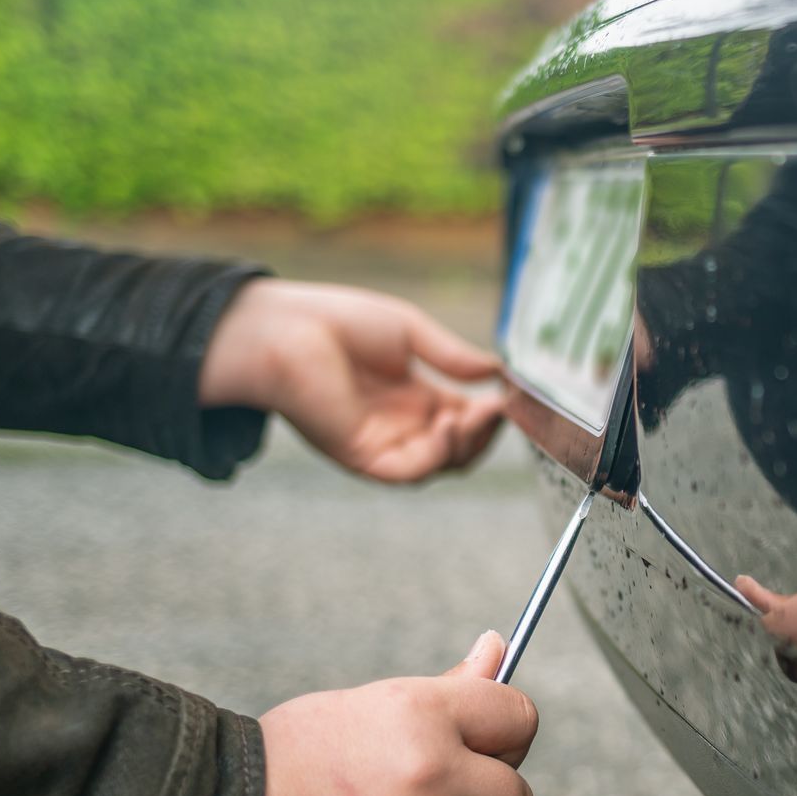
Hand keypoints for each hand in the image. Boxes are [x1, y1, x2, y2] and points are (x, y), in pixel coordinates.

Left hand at [199, 280, 505, 481]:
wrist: (286, 330)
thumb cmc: (338, 322)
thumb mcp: (410, 333)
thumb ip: (452, 358)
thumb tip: (497, 372)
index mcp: (413, 397)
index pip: (464, 419)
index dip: (490, 412)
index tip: (510, 394)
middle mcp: (400, 426)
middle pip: (459, 448)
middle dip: (486, 433)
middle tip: (500, 408)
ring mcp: (382, 443)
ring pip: (441, 465)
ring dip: (468, 445)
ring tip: (478, 415)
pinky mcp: (362, 456)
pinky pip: (410, 473)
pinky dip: (436, 456)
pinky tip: (446, 426)